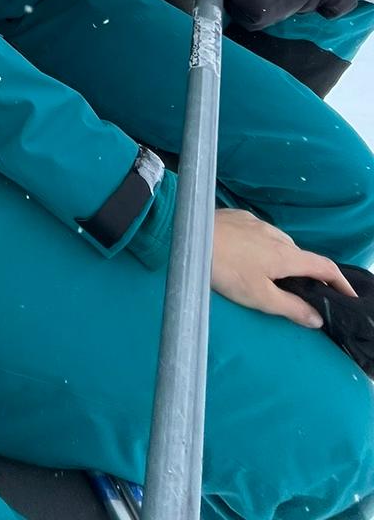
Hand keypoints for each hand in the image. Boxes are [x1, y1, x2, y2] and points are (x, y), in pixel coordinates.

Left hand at [211, 208, 358, 327]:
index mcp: (286, 255)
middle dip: (305, 273)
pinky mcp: (236, 216)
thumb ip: (291, 307)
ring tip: (270, 276)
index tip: (347, 295)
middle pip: (300, 255)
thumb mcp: (260, 296)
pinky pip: (258, 233)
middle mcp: (275, 234)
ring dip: (281, 259)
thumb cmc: (225, 269)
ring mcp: (255, 222)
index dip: (339, 282)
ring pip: (278, 243)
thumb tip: (318, 318)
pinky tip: (246, 256)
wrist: (188, 236)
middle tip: (301, 292)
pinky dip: (262, 246)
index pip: (324, 266)